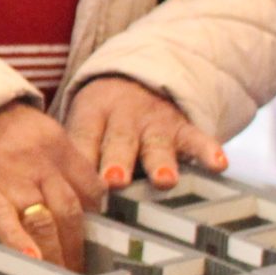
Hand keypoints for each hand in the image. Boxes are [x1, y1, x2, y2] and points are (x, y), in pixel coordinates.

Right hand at [0, 101, 105, 270]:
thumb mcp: (38, 131)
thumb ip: (61, 162)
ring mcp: (12, 179)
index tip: (92, 236)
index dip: (95, 217)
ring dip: (56, 254)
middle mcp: (41, 164)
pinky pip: (4, 219)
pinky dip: (19, 241)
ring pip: (45, 221)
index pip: (91, 189)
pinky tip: (31, 258)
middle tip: (78, 270)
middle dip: (77, 246)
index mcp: (58, 147)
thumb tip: (83, 196)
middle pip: (70, 212)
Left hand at [66, 75, 225, 191]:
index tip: (79, 188)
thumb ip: (73, 153)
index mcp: (92, 115)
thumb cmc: (101, 116)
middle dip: (117, 162)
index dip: (82, 161)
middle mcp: (123, 118)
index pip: (84, 139)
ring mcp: (155, 122)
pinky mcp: (183, 127)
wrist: (136, 76)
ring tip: (164, 181)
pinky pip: (197, 138)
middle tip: (115, 182)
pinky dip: (208, 150)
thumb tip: (56, 198)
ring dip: (160, 162)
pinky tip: (219, 164)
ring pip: (157, 143)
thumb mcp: (82, 122)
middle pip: (119, 142)